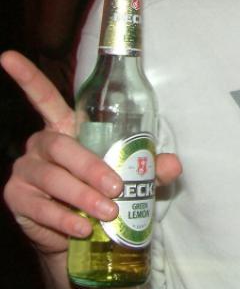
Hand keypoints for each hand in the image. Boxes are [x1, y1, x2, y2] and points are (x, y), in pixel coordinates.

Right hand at [1, 51, 181, 256]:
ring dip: (82, 196)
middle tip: (116, 188)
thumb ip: (150, 167)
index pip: (43, 97)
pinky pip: (41, 207)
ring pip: (53, 178)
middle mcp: (42, 144)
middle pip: (61, 147)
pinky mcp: (18, 199)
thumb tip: (174, 164)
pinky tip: (83, 227)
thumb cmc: (107, 190)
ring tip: (107, 212)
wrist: (82, 231)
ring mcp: (26, 171)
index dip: (26, 77)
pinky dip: (65, 218)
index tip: (7, 57)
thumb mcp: (133, 175)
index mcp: (66, 126)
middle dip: (90, 168)